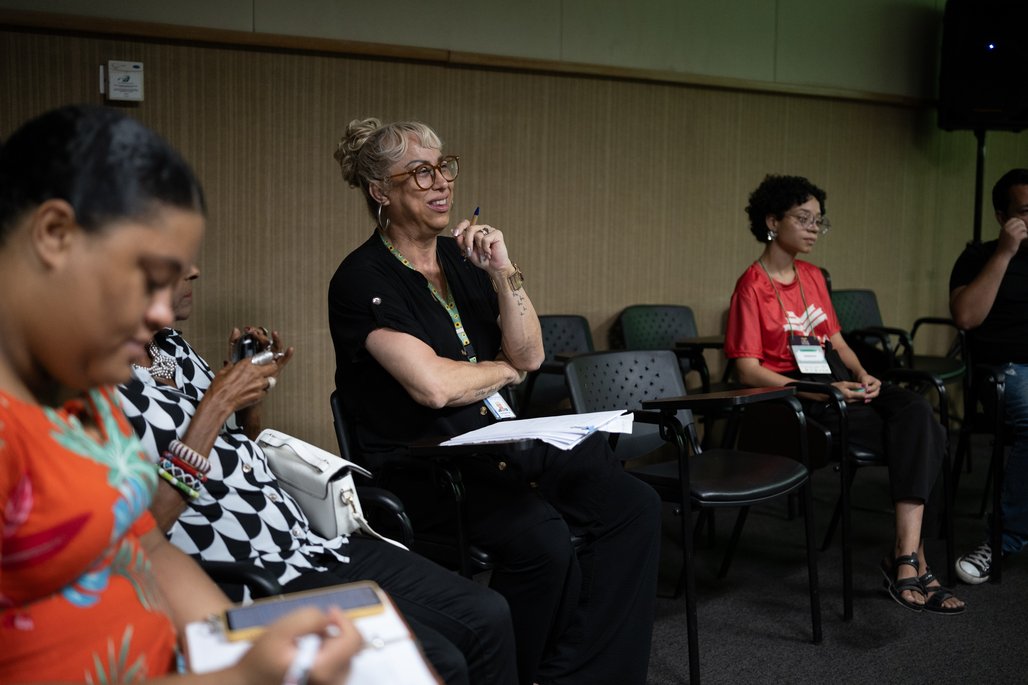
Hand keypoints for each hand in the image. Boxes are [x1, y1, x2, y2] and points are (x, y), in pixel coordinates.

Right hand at [212, 328, 293, 409]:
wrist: (221, 401)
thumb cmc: (221, 388)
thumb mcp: (223, 372)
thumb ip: (230, 366)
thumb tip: (230, 365)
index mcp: (247, 364)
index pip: (263, 357)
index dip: (264, 359)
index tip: (264, 360)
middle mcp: (255, 373)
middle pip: (273, 367)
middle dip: (271, 368)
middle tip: (268, 370)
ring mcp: (259, 384)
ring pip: (272, 380)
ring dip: (268, 381)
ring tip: (262, 382)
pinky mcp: (259, 395)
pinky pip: (266, 391)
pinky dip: (262, 391)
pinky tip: (256, 391)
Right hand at [234, 607, 361, 684]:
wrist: (249, 683)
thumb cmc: (262, 659)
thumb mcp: (279, 630)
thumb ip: (308, 618)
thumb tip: (329, 617)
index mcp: (323, 669)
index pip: (354, 640)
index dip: (344, 620)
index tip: (329, 612)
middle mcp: (331, 683)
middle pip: (353, 648)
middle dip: (337, 632)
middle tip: (313, 629)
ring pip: (347, 655)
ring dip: (333, 642)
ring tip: (308, 641)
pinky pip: (340, 664)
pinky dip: (330, 653)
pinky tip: (311, 652)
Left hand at [452, 219, 510, 272]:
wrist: (493, 267)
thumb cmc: (482, 259)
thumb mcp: (468, 251)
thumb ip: (461, 242)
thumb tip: (453, 231)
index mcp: (474, 231)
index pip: (466, 223)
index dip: (460, 227)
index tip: (455, 233)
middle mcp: (482, 229)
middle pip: (471, 229)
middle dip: (468, 242)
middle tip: (470, 252)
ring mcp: (490, 230)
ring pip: (478, 235)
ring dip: (479, 249)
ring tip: (483, 254)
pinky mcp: (497, 233)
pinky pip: (486, 239)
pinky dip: (486, 249)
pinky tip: (489, 253)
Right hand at [831, 376, 879, 403]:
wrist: (828, 393)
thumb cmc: (835, 387)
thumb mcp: (845, 383)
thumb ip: (854, 385)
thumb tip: (863, 385)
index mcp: (850, 395)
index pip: (863, 395)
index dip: (867, 391)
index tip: (869, 387)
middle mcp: (851, 400)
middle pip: (862, 398)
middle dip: (866, 394)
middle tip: (869, 389)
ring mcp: (850, 402)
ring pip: (860, 399)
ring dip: (863, 395)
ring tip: (864, 390)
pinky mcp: (849, 402)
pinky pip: (856, 400)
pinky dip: (859, 396)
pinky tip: (859, 392)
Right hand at [997, 216, 1027, 257]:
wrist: (1002, 253)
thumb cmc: (1004, 244)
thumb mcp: (1003, 234)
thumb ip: (1008, 228)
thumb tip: (1017, 222)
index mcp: (1004, 227)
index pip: (1013, 219)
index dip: (1019, 222)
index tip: (1020, 226)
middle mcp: (1007, 229)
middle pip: (1019, 222)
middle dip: (1023, 226)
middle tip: (1023, 231)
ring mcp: (1012, 233)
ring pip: (1023, 228)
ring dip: (1025, 231)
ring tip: (1023, 235)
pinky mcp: (1016, 238)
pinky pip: (1025, 234)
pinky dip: (1026, 236)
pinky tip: (1024, 239)